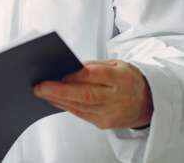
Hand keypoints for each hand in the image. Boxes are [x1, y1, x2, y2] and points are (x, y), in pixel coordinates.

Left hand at [34, 60, 153, 128]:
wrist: (148, 102)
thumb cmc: (127, 79)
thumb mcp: (116, 64)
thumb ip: (94, 66)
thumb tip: (68, 68)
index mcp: (121, 78)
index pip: (96, 77)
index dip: (76, 76)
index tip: (58, 73)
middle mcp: (117, 98)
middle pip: (85, 95)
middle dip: (59, 91)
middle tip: (39, 87)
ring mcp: (111, 113)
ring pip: (80, 107)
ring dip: (57, 99)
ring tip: (40, 92)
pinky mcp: (104, 124)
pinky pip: (80, 114)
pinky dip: (65, 106)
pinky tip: (53, 99)